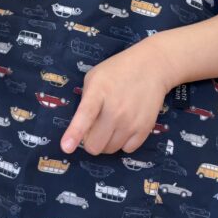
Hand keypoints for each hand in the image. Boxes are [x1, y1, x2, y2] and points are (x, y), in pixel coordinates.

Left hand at [60, 38, 174, 155]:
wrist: (151, 67)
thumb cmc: (117, 71)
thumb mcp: (94, 78)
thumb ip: (85, 101)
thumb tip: (81, 128)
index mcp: (98, 92)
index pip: (85, 116)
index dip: (75, 133)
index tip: (66, 147)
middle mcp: (116, 109)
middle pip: (95, 144)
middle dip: (90, 141)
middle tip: (94, 129)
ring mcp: (132, 121)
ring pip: (110, 149)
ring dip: (106, 141)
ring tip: (110, 124)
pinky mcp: (145, 128)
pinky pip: (127, 149)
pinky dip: (123, 142)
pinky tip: (124, 127)